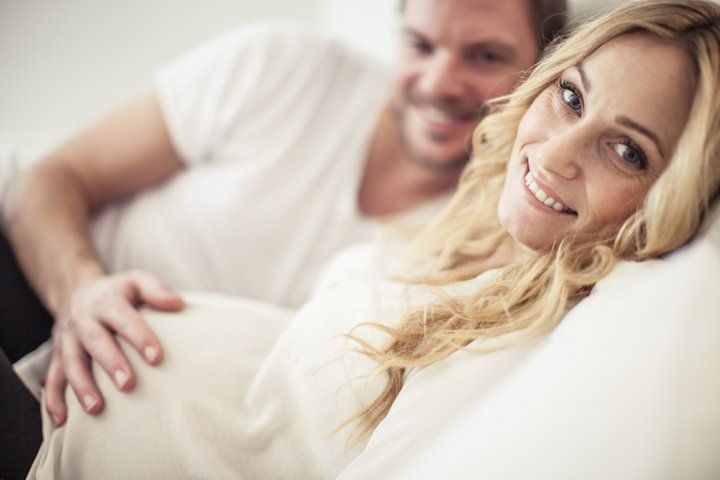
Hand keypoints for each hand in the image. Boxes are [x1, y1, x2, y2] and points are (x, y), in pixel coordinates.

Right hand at [44, 270, 183, 424]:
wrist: (76, 291)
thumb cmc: (118, 293)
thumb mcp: (137, 282)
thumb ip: (157, 291)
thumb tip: (179, 304)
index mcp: (106, 302)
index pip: (124, 319)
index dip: (139, 337)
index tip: (157, 357)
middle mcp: (83, 320)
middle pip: (95, 342)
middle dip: (111, 364)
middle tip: (128, 384)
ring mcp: (67, 339)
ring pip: (71, 363)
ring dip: (82, 386)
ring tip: (96, 408)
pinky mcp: (57, 356)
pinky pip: (52, 378)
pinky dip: (54, 400)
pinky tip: (64, 421)